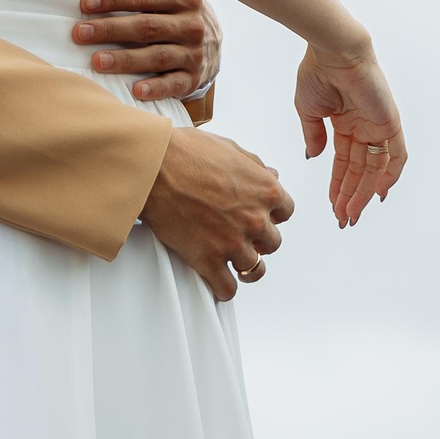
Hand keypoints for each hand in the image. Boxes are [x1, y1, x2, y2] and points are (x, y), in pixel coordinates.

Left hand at [75, 0, 220, 101]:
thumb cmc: (178, 6)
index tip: (85, 3)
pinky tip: (135, 91)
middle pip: (146, 26)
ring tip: (96, 61)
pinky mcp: (191, 78)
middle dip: (110, 30)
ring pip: (157, 56)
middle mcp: (191, 24)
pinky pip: (173, 84)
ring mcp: (193, 53)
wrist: (212, 42)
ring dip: (125, 60)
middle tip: (79, 33)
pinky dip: (155, 88)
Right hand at [141, 126, 294, 301]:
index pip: (286, 212)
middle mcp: (254, 219)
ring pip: (254, 268)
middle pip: (272, 243)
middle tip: (242, 234)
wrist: (154, 167)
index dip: (271, 214)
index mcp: (265, 191)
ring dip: (243, 264)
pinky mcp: (208, 260)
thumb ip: (255, 167)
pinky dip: (224, 288)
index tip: (261, 216)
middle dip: (258, 239)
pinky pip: (227, 288)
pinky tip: (218, 280)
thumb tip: (270, 176)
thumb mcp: (230, 150)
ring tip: (232, 261)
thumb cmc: (187, 153)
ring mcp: (233, 242)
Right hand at [294, 44, 406, 227]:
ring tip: (352, 213)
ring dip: (364, 192)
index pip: (344, 163)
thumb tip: (313, 158)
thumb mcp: (308, 111)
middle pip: (360, 170)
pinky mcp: (389, 121)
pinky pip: (396, 154)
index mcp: (344, 123)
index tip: (333, 206)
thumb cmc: (318, 72)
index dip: (338, 186)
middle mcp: (363, 126)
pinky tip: (377, 194)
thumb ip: (313, 137)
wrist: (331, 52)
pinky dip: (390, 175)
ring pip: (375, 168)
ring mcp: (377, 125)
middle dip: (350, 196)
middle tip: (343, 219)